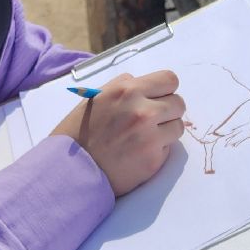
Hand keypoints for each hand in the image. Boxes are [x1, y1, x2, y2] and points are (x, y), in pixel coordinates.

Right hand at [50, 70, 185, 196]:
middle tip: (152, 120)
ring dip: (166, 131)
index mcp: (127, 91)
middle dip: (168, 111)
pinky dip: (159, 150)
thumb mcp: (96, 98)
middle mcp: (142, 111)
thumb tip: (143, 83)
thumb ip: (123, 86)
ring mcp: (150, 136)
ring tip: (146, 138)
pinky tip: (139, 153)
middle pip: (179, 103)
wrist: (71, 170)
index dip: (166, 89)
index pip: (169, 80)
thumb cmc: (79, 132)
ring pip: (178, 126)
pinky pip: (169, 148)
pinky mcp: (154, 160)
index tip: (159, 98)